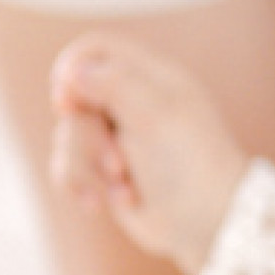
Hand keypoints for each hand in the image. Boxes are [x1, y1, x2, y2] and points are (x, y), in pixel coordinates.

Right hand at [48, 33, 248, 274]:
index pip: (95, 50)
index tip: (68, 102)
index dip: (71, 70)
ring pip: (67, 136)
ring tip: (124, 188)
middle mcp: (131, 103)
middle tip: (119, 164)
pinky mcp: (105, 169)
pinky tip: (100, 205)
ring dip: (87, 168)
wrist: (208, 224)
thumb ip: (113, 83)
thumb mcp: (156, 115)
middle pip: (73, 98)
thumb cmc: (191, 166)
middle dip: (87, 137)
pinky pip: (67, 166)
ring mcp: (116, 137)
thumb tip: (73, 69)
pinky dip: (80, 185)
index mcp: (150, 78)